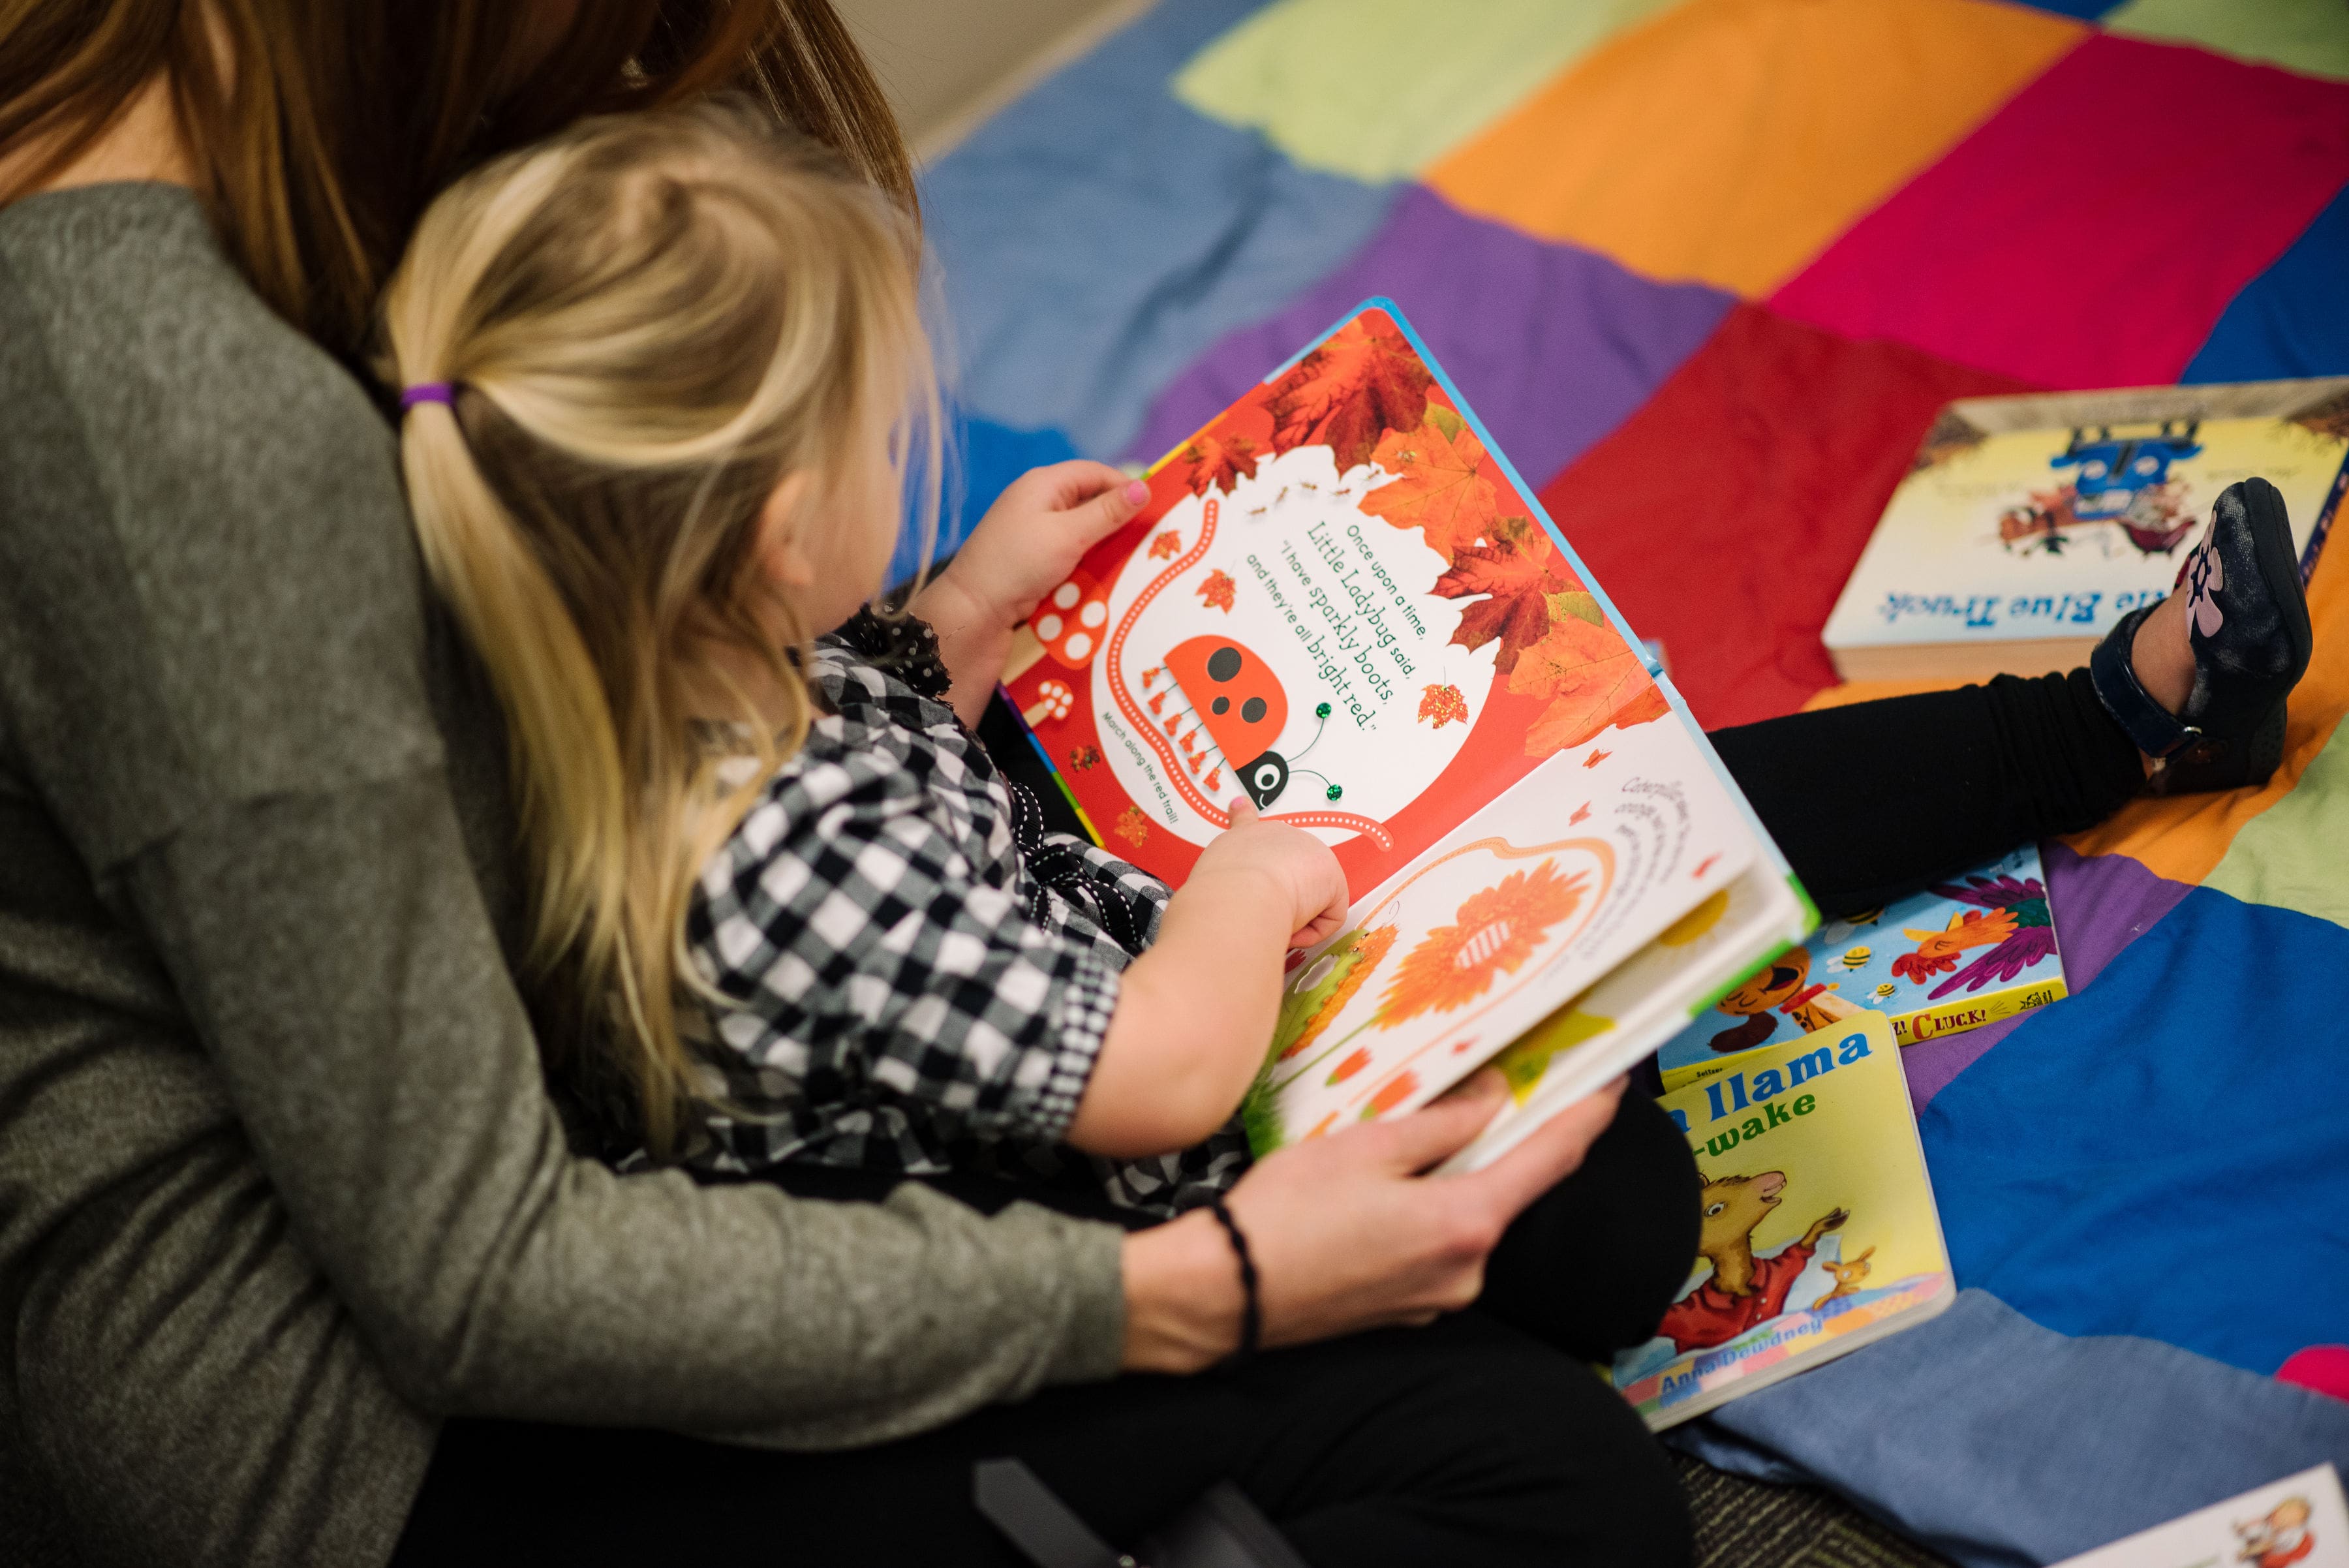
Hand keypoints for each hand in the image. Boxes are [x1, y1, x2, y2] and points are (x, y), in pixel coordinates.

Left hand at [927, 460, 1149, 629]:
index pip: (1094, 473)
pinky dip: (1089, 565)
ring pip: (1083, 533)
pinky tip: (1108, 579)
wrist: (973, 613)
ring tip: (1136, 561)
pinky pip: (1072, 556)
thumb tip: (1144, 488)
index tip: (1156, 508)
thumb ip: (1107, 513)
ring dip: (1106, 547)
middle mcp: (1039, 504)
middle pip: (1090, 503)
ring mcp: (1035, 534)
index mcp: (1043, 484)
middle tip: (1152, 538)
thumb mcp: (1068, 535)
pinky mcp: (1035, 562)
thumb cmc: (1018, 564)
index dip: (1125, 486)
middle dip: (1119, 520)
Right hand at [1120, 1071, 1628, 1370]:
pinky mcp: (1407, 1307)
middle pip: (1508, 1189)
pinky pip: (1437, 1245)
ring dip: (1456, 1175)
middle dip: (1506, 1139)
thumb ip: (1442, 1123)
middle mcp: (1467, 1270)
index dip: (1586, 1116)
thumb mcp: (1367, 1147)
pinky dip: (1428, 1209)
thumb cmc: (1287, 1215)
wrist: (1224, 1295)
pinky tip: (1386, 1187)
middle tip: (1503, 1085)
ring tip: (1418, 1132)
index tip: (1613, 1081)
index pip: (1550, 1160)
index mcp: (1467, 1223)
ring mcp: (1439, 1296)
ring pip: (1467, 1216)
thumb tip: (1494, 1097)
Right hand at [1193, 797, 1348, 946]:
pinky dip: (1309, 932)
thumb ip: (1226, 878)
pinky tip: (1290, 924)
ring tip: (1271, 916)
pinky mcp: (1333, 877)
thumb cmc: (1220, 892)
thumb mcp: (1211, 876)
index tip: (1240, 805)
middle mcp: (1279, 836)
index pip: (1245, 822)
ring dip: (1293, 915)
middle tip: (1260, 912)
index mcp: (1245, 836)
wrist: (1241, 894)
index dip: (1243, 816)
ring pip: (1308, 898)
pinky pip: (1327, 918)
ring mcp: (1310, 851)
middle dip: (1281, 896)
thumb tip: (1243, 895)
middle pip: (1288, 870)